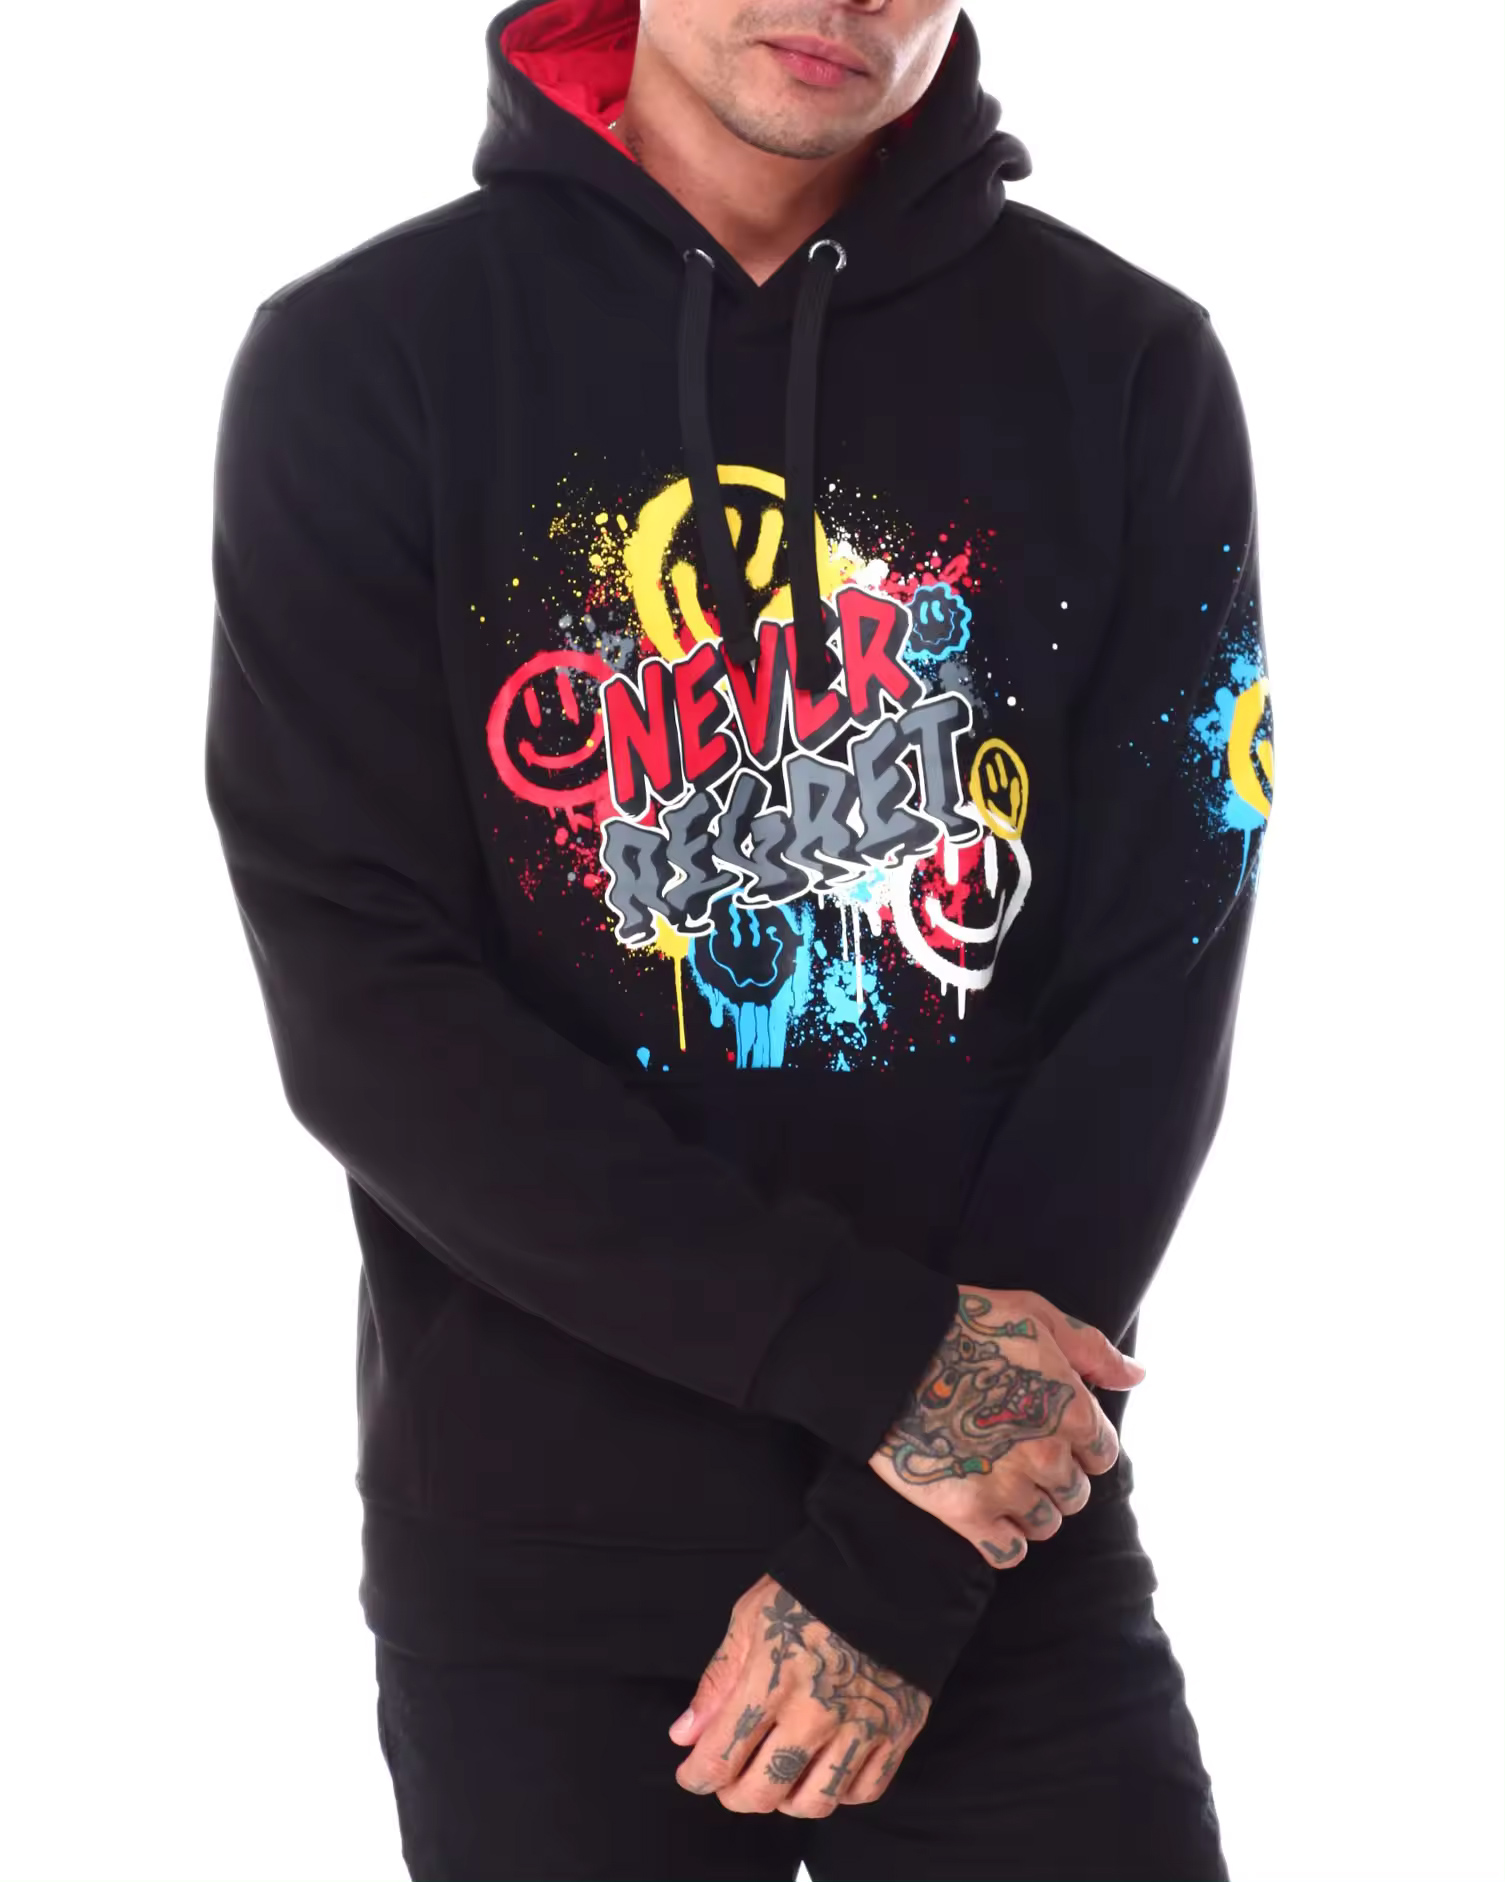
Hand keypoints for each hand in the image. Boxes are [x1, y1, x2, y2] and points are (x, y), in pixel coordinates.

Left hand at [669, 1575, 929, 1815]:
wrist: (887, 1570)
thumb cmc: (811, 1588)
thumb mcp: (751, 1617)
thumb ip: (719, 1680)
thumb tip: (686, 1735)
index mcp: (772, 1680)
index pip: (721, 1756)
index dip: (697, 1776)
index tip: (692, 1774)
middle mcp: (815, 1713)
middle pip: (764, 1792)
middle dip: (734, 1795)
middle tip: (730, 1780)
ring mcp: (860, 1727)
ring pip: (814, 1803)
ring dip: (786, 1801)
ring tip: (778, 1778)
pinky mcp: (897, 1732)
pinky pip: (864, 1792)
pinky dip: (839, 1792)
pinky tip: (825, 1769)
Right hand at [869, 1288, 1144, 1566]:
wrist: (890, 1350)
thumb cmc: (965, 1323)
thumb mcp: (1036, 1316)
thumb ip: (1092, 1350)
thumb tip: (1137, 1376)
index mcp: (1070, 1410)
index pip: (1102, 1454)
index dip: (1079, 1444)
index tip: (1050, 1431)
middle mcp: (1047, 1456)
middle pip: (1074, 1494)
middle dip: (1054, 1477)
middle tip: (1018, 1454)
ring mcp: (1007, 1488)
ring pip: (1044, 1525)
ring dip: (1029, 1509)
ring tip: (998, 1481)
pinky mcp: (966, 1513)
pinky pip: (1007, 1551)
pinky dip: (1003, 1539)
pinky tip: (985, 1514)